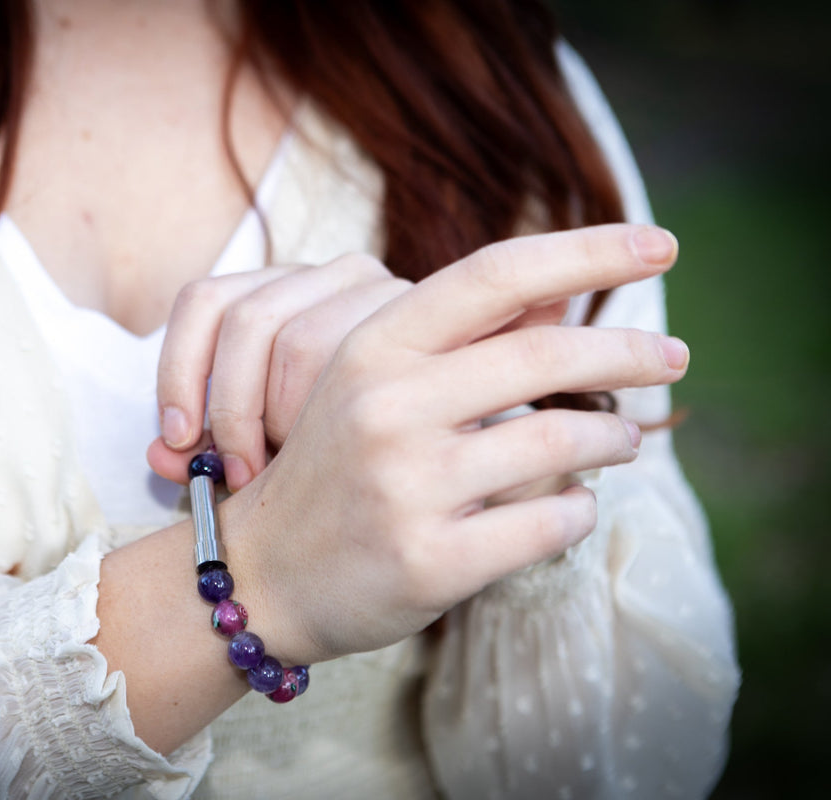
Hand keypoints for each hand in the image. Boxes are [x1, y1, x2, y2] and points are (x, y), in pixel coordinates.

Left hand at [150, 255, 410, 488]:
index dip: (178, 370)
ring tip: (294, 469)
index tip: (176, 440)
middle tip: (239, 473)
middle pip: (245, 319)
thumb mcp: (263, 449)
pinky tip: (334, 457)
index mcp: (276, 287)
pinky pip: (351, 360)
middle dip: (232, 409)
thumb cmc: (343, 450)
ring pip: (298, 340)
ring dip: (284, 419)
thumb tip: (157, 459)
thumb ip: (208, 452)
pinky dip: (329, 415)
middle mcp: (325, 273)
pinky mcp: (418, 315)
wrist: (443, 447)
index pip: (204, 300)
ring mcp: (376, 286)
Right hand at [214, 224, 683, 664]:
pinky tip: (574, 505)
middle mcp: (385, 408)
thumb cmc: (333, 468)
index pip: (494, 274)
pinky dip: (579, 510)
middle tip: (671, 357)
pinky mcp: (428, 561)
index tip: (659, 244)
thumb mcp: (369, 382)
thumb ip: (459, 337)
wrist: (261, 574)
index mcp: (370, 349)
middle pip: (544, 354)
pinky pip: (548, 524)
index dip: (586, 251)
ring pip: (560, 441)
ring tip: (622, 441)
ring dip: (613, 438)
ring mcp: (405, 487)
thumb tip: (563, 290)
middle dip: (629, 350)